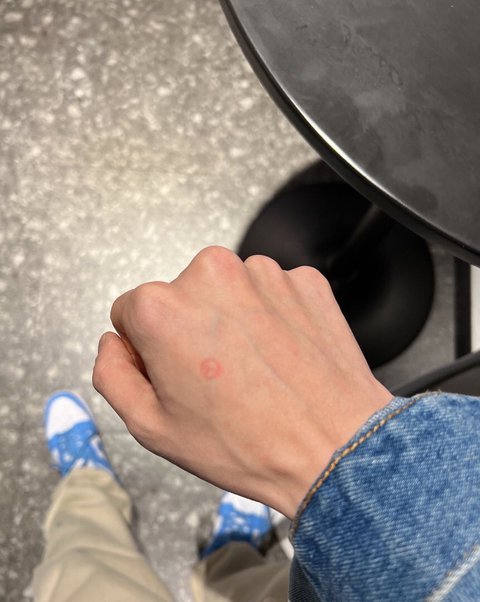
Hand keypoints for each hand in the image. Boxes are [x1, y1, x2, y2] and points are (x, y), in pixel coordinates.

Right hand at [93, 246, 391, 518]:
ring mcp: (264, 273)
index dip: (147, 348)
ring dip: (233, 321)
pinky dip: (272, 318)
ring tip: (255, 370)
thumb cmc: (247, 443)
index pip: (130, 312)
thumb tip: (113, 343)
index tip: (176, 374)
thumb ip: (112, 374)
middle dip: (190, 330)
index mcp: (163, 307)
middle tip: (218, 378)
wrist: (335, 448)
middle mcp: (211, 274)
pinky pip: (271, 294)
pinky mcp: (303, 279)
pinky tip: (282, 356)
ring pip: (228, 293)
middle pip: (180, 297)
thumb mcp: (151, 428)